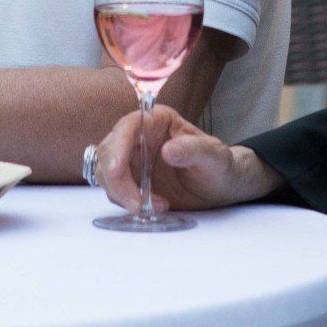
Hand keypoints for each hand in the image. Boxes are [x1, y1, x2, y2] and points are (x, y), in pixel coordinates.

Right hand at [95, 104, 282, 213]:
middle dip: (117, 181)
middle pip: (109, 152)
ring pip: (106, 173)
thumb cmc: (219, 165)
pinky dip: (126, 202)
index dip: (117, 147)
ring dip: (122, 194)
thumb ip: (193, 150)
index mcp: (157, 121)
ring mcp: (132, 159)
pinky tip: (152, 206)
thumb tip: (168, 151)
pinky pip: (114, 190)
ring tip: (155, 206)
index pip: (127, 126)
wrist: (220, 187)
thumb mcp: (213, 156)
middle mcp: (139, 137)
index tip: (116, 171)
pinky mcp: (131, 180)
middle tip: (139, 204)